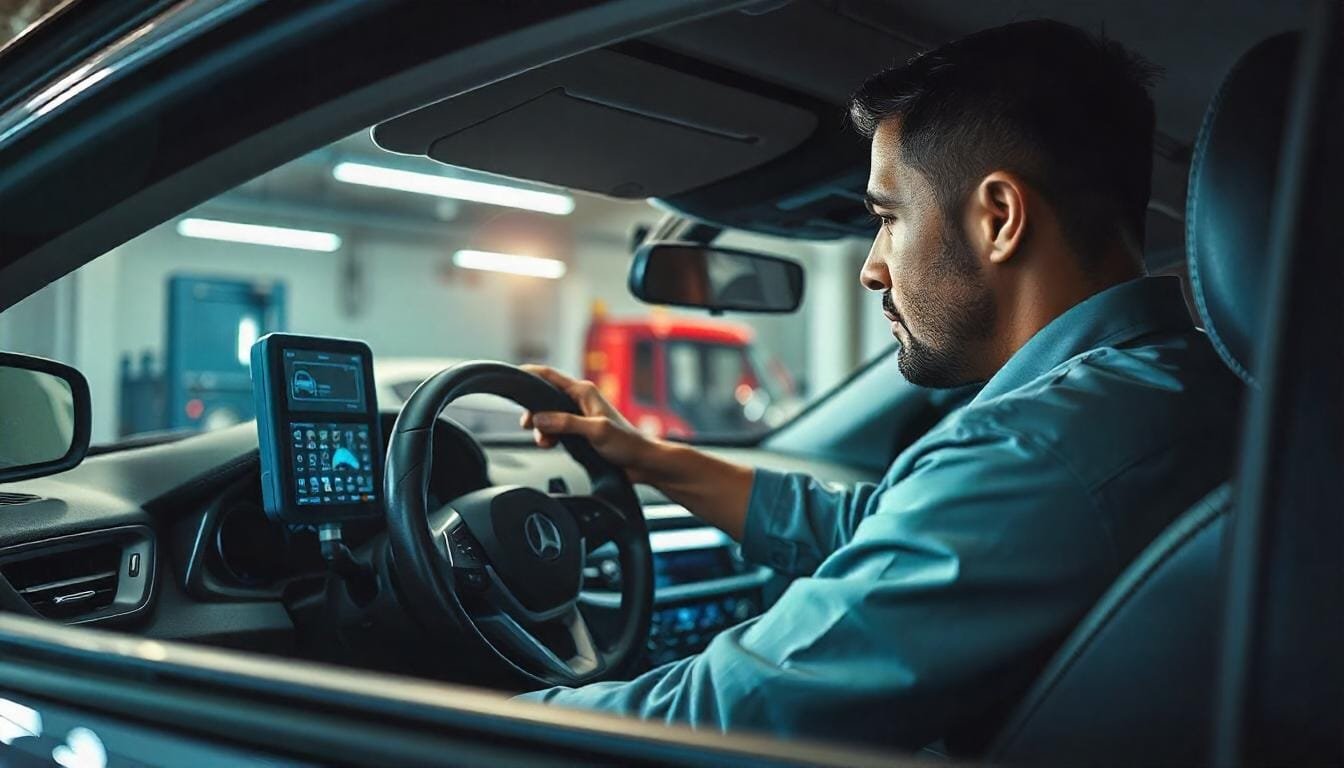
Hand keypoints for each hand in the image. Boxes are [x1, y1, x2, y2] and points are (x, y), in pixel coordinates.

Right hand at [519, 365, 660, 482]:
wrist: (641, 462)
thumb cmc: (627, 443)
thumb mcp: (596, 431)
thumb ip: (567, 423)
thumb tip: (540, 419)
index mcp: (584, 392)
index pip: (550, 376)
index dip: (530, 374)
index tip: (513, 377)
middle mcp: (579, 400)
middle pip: (544, 398)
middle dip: (533, 412)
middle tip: (527, 426)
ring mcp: (578, 416)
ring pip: (547, 416)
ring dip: (541, 428)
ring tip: (546, 441)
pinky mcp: (578, 431)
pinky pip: (554, 429)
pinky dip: (548, 436)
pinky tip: (552, 444)